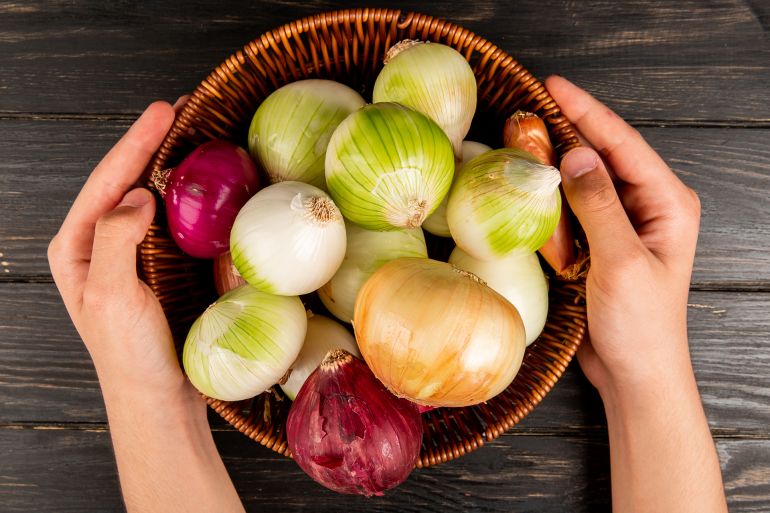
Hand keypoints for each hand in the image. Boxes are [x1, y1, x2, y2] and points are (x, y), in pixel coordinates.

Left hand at [48, 99, 196, 402]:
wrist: (158, 396)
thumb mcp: (110, 297)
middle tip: (183, 109)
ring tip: (196, 133)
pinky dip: (189, 196)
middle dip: (152, 142)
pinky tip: (206, 181)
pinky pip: (174, 220)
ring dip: (172, 163)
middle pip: (126, 179)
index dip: (136, 142)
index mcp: (77, 246)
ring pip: (151, 195)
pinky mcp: (159, 265)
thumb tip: (138, 195)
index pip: (107, 181)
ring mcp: (131, 252)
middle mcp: (100, 243)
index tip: (164, 111)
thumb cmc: (129, 355)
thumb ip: (115, 241)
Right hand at [545, 76, 701, 396]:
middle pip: (605, 154)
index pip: (624, 144)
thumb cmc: (641, 325)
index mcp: (668, 203)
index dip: (588, 112)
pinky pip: (574, 207)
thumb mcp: (621, 262)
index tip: (554, 86)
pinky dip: (552, 194)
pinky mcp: (600, 242)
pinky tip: (530, 184)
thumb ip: (600, 206)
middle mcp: (648, 206)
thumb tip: (576, 154)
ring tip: (523, 137)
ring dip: (557, 160)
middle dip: (569, 129)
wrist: (635, 373)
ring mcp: (623, 223)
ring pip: (586, 179)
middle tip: (529, 108)